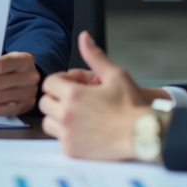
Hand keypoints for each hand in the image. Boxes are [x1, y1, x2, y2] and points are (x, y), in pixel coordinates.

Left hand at [39, 31, 151, 159]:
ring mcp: (67, 134)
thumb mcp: (115, 75)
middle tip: (75, 100)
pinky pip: (58, 139)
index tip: (74, 85)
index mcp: (73, 95)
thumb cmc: (131, 106)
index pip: (48, 83)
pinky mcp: (72, 150)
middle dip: (57, 98)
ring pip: (48, 122)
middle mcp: (66, 115)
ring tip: (78, 115)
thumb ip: (95, 56)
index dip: (60, 81)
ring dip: (58, 117)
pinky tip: (83, 130)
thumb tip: (84, 37)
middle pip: (44, 102)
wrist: (142, 135)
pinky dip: (66, 134)